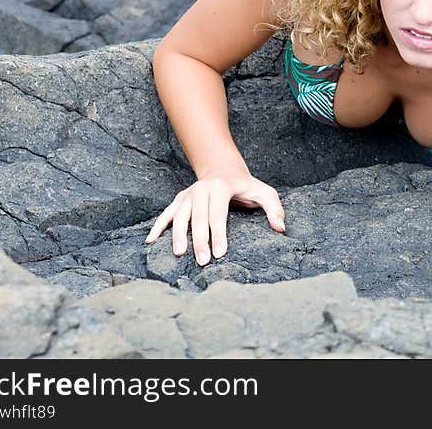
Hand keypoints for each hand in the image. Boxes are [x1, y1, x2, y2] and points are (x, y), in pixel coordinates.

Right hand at [144, 170, 285, 265]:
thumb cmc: (246, 186)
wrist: (223, 170)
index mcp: (221, 187)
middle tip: (203, 260)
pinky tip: (151, 241)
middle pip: (198, 217)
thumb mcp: (264, 192)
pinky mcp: (180, 200)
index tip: (221, 253)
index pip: (218, 214)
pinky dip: (158, 227)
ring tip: (180, 254)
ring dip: (177, 236)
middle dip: (199, 240)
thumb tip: (281, 228)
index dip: (219, 234)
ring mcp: (188, 194)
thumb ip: (274, 208)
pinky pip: (166, 213)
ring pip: (180, 216)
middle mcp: (201, 189)